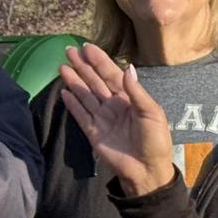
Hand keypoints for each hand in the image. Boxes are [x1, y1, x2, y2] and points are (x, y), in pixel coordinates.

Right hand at [58, 44, 174, 194]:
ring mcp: (103, 119)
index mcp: (129, 98)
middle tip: (68, 50)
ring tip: (62, 67)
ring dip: (74, 81)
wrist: (147, 170)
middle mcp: (114, 105)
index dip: (99, 60)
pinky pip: (80, 115)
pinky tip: (64, 92)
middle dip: (82, 66)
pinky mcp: (94, 133)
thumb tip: (128, 68)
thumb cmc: (155, 141)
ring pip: (85, 95)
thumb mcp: (152, 113)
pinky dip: (72, 104)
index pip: (111, 74)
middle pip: (94, 81)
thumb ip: (137, 92)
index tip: (87, 47)